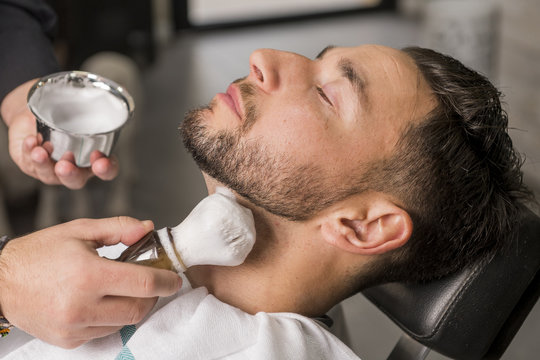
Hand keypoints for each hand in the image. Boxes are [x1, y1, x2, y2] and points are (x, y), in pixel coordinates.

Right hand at [0, 217, 181, 348]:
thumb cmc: (39, 253)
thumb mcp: (79, 231)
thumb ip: (118, 228)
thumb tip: (147, 229)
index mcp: (88, 275)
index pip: (144, 284)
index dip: (166, 281)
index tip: (174, 278)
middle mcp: (82, 306)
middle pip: (139, 308)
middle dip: (152, 295)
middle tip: (150, 281)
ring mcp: (74, 327)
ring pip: (124, 322)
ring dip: (132, 306)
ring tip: (122, 289)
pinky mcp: (68, 340)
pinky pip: (104, 332)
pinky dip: (112, 317)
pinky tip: (102, 302)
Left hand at [1, 79, 118, 188]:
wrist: (34, 112)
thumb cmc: (64, 112)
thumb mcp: (84, 105)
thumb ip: (104, 98)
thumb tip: (123, 86)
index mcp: (94, 158)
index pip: (107, 170)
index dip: (105, 169)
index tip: (99, 160)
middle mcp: (75, 167)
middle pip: (76, 180)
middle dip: (70, 174)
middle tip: (64, 165)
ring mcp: (52, 169)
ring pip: (50, 176)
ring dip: (44, 165)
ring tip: (40, 151)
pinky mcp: (32, 165)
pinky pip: (30, 164)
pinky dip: (30, 153)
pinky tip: (32, 141)